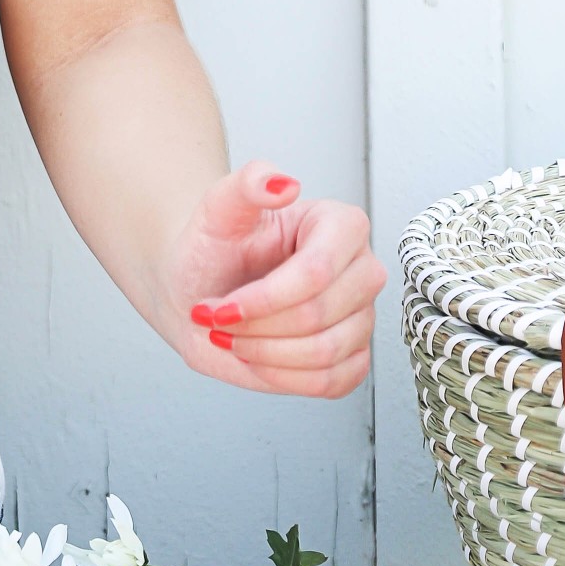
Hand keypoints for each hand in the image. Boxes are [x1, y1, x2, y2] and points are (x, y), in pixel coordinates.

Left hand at [168, 163, 383, 399]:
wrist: (202, 286)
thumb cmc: (213, 246)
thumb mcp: (218, 209)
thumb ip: (247, 183)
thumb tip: (283, 183)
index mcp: (342, 224)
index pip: (316, 272)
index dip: (263, 299)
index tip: (220, 305)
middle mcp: (362, 269)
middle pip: (318, 316)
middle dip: (257, 327)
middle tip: (217, 319)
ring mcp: (362, 315)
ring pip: (324, 353)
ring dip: (263, 354)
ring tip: (231, 337)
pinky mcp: (353, 356)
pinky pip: (333, 382)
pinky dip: (283, 377)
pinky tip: (255, 356)